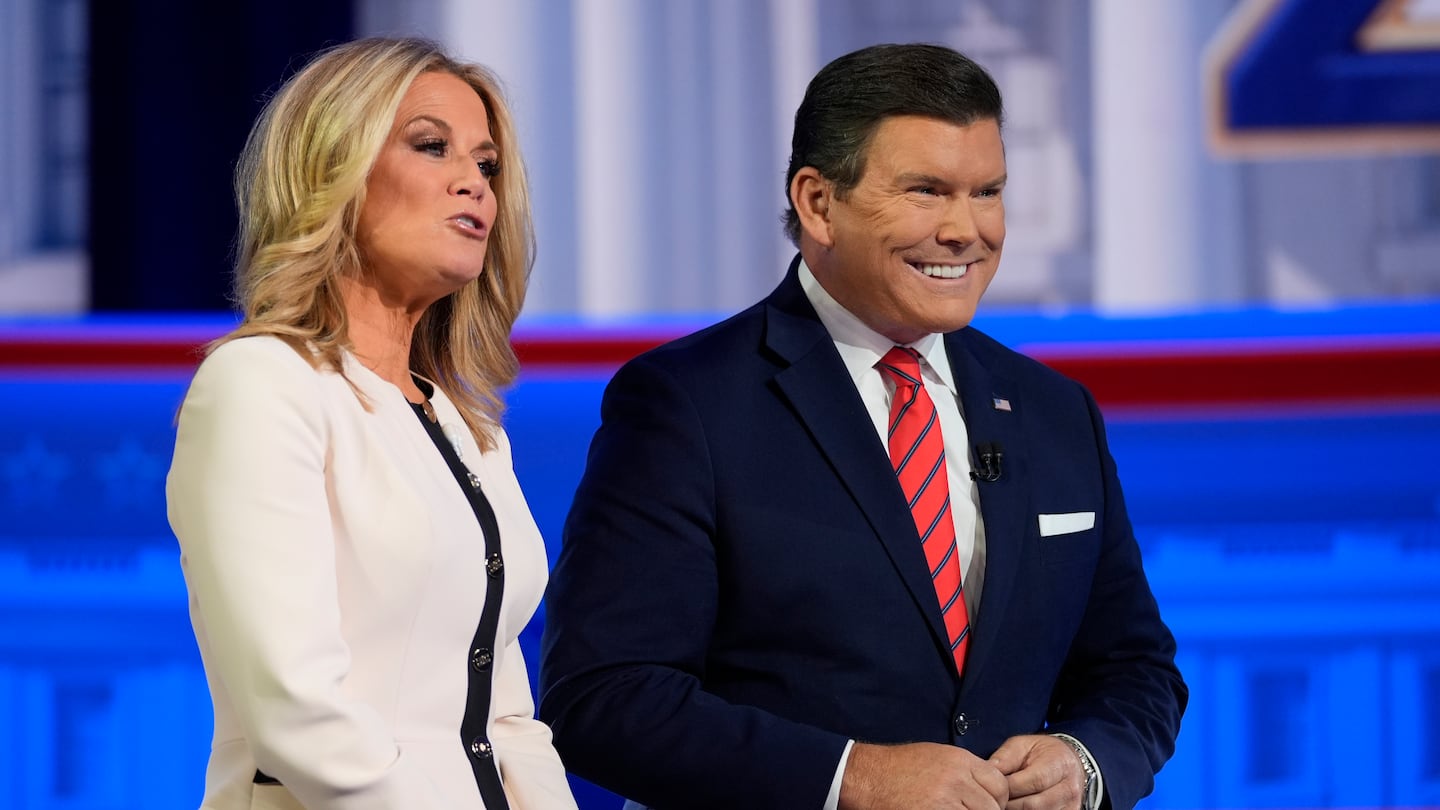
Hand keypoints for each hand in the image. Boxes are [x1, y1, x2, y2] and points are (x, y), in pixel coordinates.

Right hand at [839, 741, 1007, 809]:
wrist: (869, 777)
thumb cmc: (899, 767)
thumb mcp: (937, 755)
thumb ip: (966, 770)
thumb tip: (988, 788)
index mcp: (960, 761)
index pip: (999, 784)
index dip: (997, 798)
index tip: (988, 804)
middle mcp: (956, 779)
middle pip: (992, 806)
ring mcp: (945, 801)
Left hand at [988, 734, 1084, 809]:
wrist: (1067, 762)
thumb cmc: (1042, 753)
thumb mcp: (1022, 745)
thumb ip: (1005, 758)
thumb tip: (987, 771)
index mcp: (1059, 764)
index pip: (1033, 781)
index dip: (1008, 788)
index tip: (992, 788)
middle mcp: (1068, 788)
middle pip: (1032, 805)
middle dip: (1008, 803)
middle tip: (994, 799)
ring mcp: (1070, 806)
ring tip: (1003, 803)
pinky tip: (1015, 807)